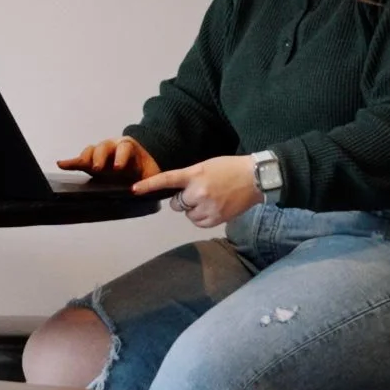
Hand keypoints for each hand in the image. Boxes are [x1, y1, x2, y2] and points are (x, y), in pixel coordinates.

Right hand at [57, 136, 160, 181]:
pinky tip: (61, 164)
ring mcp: (100, 153)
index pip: (124, 148)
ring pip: (91, 151)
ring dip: (86, 157)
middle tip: (98, 168)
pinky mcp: (91, 162)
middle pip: (104, 146)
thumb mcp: (153, 175)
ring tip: (80, 165)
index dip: (121, 157)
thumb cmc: (145, 171)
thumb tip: (159, 191)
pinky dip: (70, 162)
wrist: (139, 165)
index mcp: (129, 148)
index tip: (118, 167)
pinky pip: (79, 161)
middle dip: (100, 156)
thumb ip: (154, 181)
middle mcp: (113, 147)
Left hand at [132, 155, 262, 227]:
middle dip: (184, 200)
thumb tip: (178, 194)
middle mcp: (198, 192)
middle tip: (199, 192)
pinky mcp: (216, 218)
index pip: (167, 179)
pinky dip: (202, 217)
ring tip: (211, 199)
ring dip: (194, 209)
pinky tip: (214, 207)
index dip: (149, 185)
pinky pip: (198, 222)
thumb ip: (190, 178)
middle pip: (177, 204)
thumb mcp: (205, 167)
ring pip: (188, 214)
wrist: (255, 178)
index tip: (134, 190)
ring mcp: (207, 206)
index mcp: (194, 174)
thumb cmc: (229, 169)